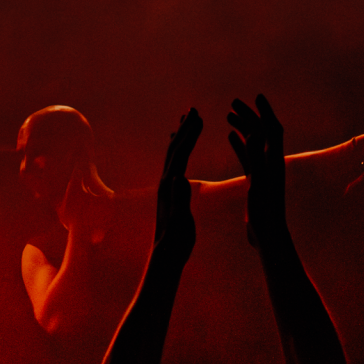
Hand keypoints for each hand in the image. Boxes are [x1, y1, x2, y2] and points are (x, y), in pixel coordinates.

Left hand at [155, 108, 200, 259]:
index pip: (180, 153)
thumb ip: (179, 200)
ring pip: (173, 154)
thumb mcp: (180, 220)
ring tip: (186, 121)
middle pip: (175, 148)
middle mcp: (166, 182)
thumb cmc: (176, 239)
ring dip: (181, 136)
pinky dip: (179, 150)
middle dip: (185, 128)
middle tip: (193, 109)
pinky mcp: (169, 192)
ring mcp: (166, 186)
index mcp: (170, 185)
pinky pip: (174, 164)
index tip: (198, 116)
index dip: (190, 134)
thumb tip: (178, 178)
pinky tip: (180, 149)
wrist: (166, 254)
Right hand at [224, 94, 289, 245]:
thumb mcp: (258, 181)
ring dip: (244, 126)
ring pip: (254, 142)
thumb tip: (255, 131)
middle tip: (234, 103)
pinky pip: (247, 155)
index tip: (256, 97)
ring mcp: (264, 170)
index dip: (266, 112)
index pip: (272, 129)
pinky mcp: (256, 179)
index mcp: (274, 161)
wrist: (268, 235)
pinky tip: (229, 135)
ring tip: (228, 114)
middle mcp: (271, 162)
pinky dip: (239, 143)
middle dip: (250, 115)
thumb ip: (256, 156)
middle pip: (263, 132)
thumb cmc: (264, 211)